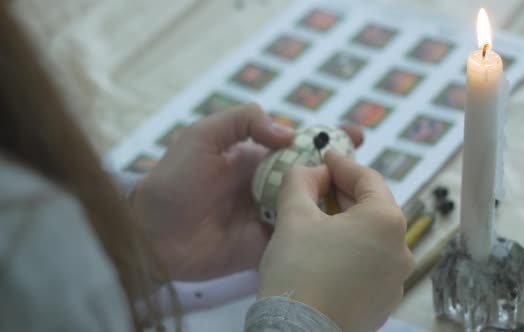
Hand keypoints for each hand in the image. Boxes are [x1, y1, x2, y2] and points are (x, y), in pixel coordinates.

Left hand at [133, 104, 362, 280]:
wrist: (153, 237)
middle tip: (367, 169)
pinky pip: (300, 236)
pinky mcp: (268, 244)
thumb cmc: (173, 183)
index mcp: (255, 157)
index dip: (327, 136)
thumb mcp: (201, 137)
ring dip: (336, 200)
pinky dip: (320, 232)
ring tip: (362, 198)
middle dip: (342, 169)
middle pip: (314, 174)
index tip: (357, 133)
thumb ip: (242, 121)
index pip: (299, 143)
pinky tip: (343, 229)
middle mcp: (268, 185)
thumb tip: (288, 133)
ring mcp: (270, 216)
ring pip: (313, 205)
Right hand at [257, 151, 413, 331]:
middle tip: (318, 185)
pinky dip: (353, 250)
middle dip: (344, 194)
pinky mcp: (385, 301)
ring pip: (372, 237)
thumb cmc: (299, 269)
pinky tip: (328, 253)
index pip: (367, 179)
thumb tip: (310, 170)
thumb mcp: (294, 216)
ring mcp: (397, 279)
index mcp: (386, 221)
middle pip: (373, 207)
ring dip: (348, 223)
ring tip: (320, 219)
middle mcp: (402, 248)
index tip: (325, 155)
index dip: (343, 164)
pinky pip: (371, 263)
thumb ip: (300, 181)